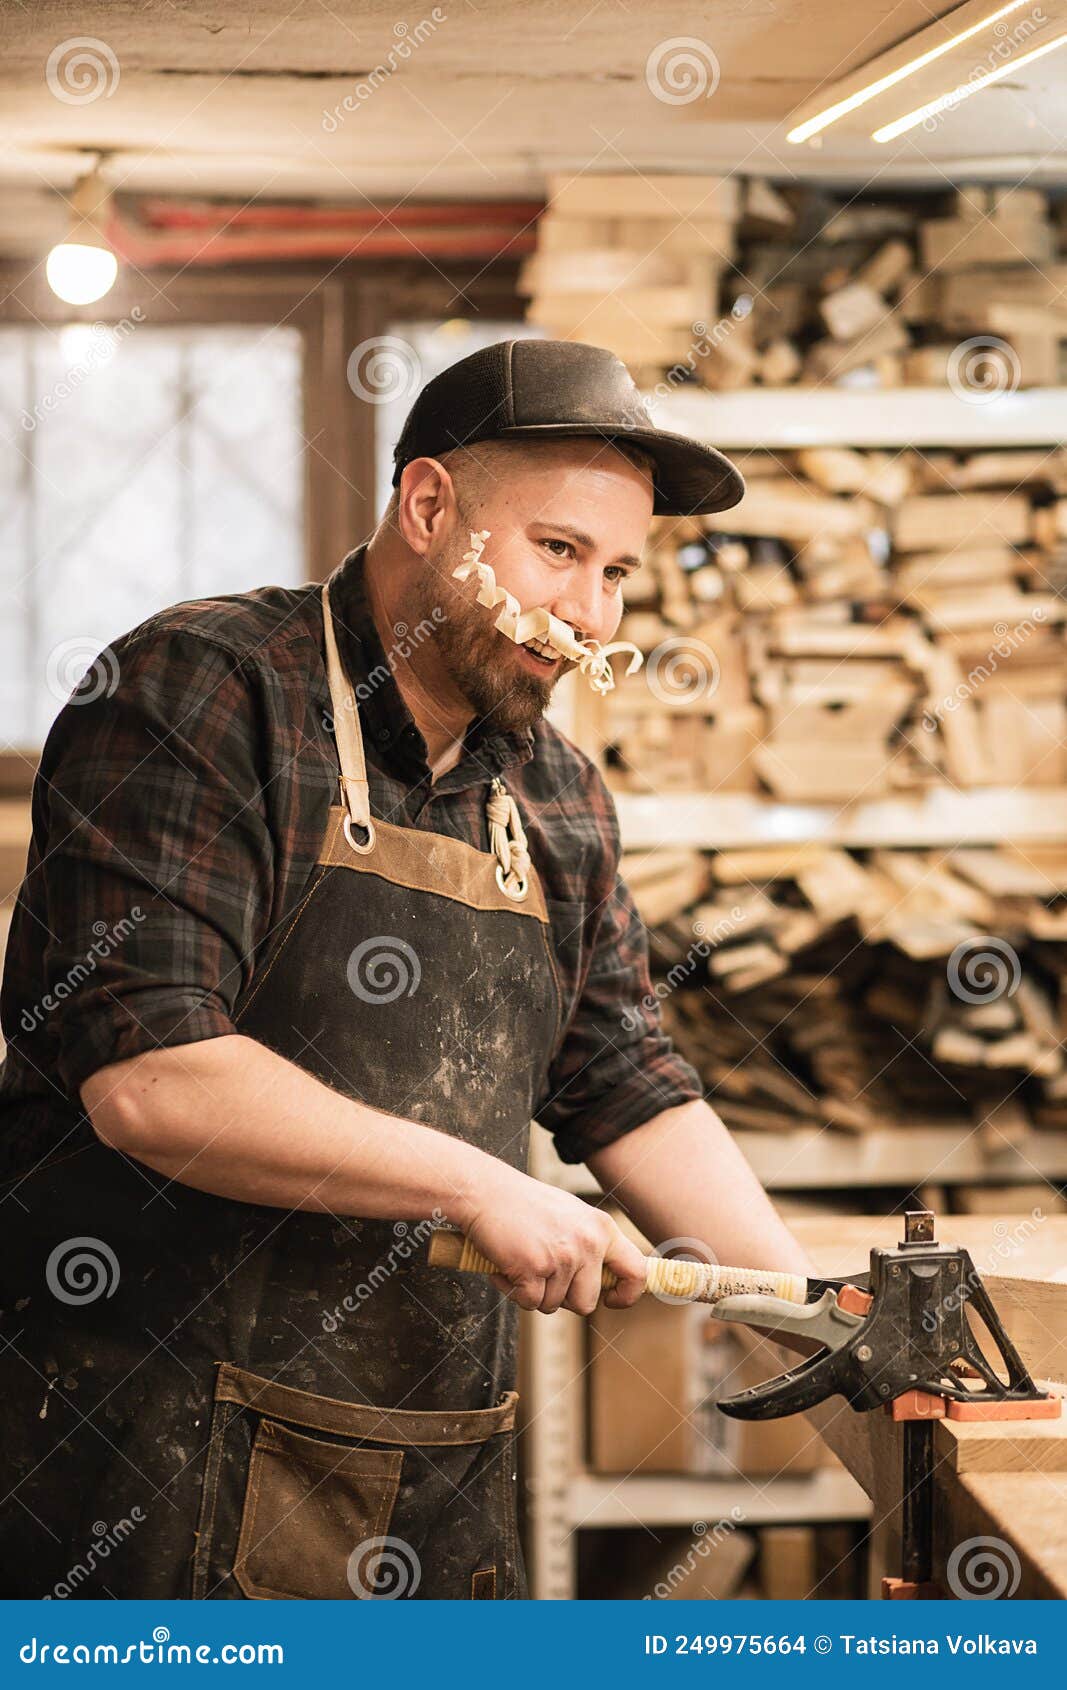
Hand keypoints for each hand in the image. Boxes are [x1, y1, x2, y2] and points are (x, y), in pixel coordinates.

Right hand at [460, 1164, 647, 1315]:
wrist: (484, 1190)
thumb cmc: (522, 1204)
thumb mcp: (570, 1215)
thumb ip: (589, 1243)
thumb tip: (602, 1281)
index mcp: (601, 1228)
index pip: (636, 1271)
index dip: (627, 1294)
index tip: (611, 1300)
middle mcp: (588, 1242)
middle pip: (587, 1302)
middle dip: (562, 1299)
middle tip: (541, 1277)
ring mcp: (562, 1257)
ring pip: (553, 1305)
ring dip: (533, 1292)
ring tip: (520, 1262)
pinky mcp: (534, 1268)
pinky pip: (529, 1302)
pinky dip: (513, 1291)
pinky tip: (504, 1266)